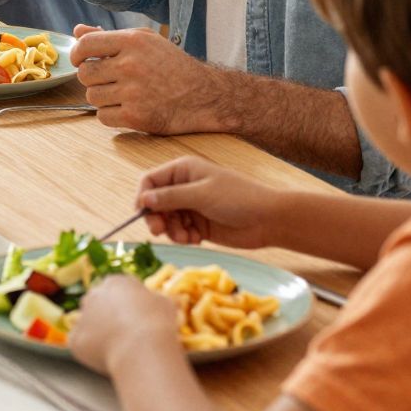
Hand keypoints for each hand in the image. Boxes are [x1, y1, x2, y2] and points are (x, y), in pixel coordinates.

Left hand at [69, 273, 185, 377]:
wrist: (142, 349)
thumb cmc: (157, 322)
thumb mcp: (166, 303)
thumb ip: (156, 300)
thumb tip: (161, 303)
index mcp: (115, 282)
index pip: (116, 288)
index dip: (126, 303)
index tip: (135, 315)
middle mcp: (94, 295)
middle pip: (97, 303)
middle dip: (107, 315)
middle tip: (124, 331)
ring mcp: (82, 317)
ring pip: (87, 323)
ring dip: (97, 332)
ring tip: (116, 347)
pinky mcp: (75, 340)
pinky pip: (81, 344)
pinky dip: (91, 350)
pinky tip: (107, 358)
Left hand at [71, 25, 222, 135]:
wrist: (204, 96)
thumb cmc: (173, 66)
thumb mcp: (146, 41)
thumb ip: (109, 36)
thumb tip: (78, 31)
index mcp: (132, 42)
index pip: (86, 45)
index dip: (77, 54)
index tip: (80, 60)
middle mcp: (130, 65)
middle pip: (85, 74)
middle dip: (93, 78)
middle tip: (109, 79)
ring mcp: (132, 92)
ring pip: (92, 96)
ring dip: (102, 97)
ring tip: (122, 93)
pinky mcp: (135, 116)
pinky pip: (102, 116)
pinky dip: (110, 115)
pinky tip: (127, 107)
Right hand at [136, 156, 284, 247]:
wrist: (268, 220)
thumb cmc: (237, 198)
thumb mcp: (201, 195)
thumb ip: (170, 197)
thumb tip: (143, 199)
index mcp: (183, 170)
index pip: (150, 181)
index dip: (143, 197)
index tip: (142, 214)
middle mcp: (184, 187)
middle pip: (155, 203)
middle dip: (156, 218)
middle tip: (159, 231)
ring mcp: (192, 206)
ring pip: (166, 220)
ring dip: (171, 230)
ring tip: (186, 237)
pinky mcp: (199, 224)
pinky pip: (179, 231)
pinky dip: (183, 237)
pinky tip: (196, 239)